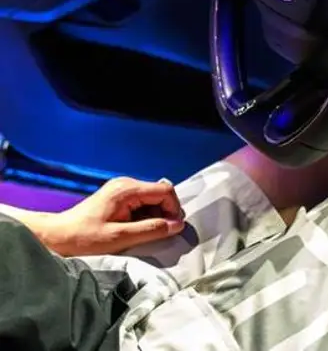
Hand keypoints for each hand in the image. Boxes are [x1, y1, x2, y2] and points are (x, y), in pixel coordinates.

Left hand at [39, 177, 185, 256]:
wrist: (56, 236)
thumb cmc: (83, 238)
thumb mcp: (119, 237)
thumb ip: (150, 230)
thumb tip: (176, 225)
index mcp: (127, 189)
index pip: (165, 191)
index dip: (173, 210)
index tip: (170, 229)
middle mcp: (126, 184)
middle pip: (160, 194)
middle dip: (164, 213)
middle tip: (157, 234)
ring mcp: (121, 188)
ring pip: (152, 199)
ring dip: (154, 216)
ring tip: (142, 233)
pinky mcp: (117, 197)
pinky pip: (141, 203)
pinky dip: (144, 216)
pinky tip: (134, 229)